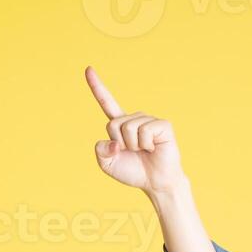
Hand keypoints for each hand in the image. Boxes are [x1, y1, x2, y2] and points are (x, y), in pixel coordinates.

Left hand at [85, 65, 184, 194]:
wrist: (155, 182)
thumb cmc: (133, 171)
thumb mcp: (107, 164)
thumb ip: (100, 151)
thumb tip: (113, 142)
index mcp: (120, 125)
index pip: (106, 103)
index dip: (97, 87)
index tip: (88, 69)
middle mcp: (134, 118)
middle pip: (113, 124)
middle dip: (119, 143)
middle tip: (133, 152)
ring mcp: (148, 120)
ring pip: (128, 128)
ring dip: (133, 146)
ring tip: (144, 151)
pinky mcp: (162, 124)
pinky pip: (144, 131)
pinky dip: (146, 144)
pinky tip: (153, 148)